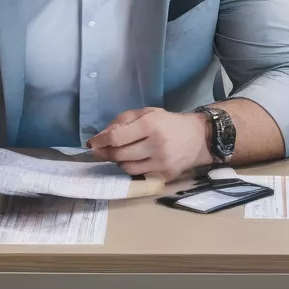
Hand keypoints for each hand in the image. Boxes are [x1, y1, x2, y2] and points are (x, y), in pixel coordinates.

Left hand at [87, 107, 212, 179]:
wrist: (197, 138)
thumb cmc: (168, 122)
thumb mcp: (147, 113)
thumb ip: (123, 120)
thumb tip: (101, 135)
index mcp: (151, 124)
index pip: (117, 137)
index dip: (101, 141)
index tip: (91, 143)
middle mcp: (156, 144)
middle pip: (119, 154)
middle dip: (105, 153)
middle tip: (98, 151)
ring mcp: (161, 162)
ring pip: (126, 168)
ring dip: (117, 162)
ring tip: (117, 155)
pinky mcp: (165, 175)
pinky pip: (139, 175)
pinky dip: (131, 169)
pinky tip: (132, 161)